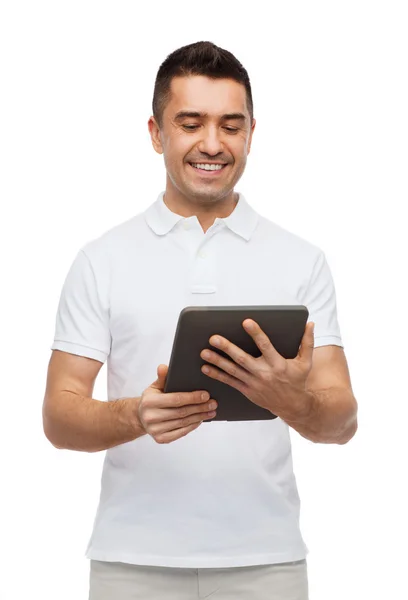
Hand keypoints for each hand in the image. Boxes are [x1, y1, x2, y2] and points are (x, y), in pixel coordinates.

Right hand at [137, 364, 217, 443]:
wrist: (140, 417)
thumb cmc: (151, 399)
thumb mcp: (155, 386)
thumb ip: (162, 377)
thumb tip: (164, 367)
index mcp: (149, 401)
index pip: (176, 399)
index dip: (192, 397)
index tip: (206, 395)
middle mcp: (151, 417)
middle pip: (181, 412)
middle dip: (200, 407)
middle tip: (213, 403)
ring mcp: (155, 430)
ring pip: (183, 423)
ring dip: (199, 417)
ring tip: (211, 411)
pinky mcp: (160, 439)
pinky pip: (181, 433)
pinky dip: (192, 426)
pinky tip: (200, 420)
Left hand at [200, 320, 314, 420]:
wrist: (294, 406)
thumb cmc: (298, 381)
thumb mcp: (306, 362)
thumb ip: (307, 342)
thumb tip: (310, 324)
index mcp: (278, 363)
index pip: (265, 345)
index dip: (256, 333)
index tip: (246, 322)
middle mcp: (264, 373)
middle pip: (242, 358)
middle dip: (227, 348)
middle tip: (214, 338)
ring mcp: (254, 383)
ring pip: (232, 370)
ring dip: (217, 361)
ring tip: (204, 352)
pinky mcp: (247, 391)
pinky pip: (230, 382)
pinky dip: (217, 375)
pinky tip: (206, 368)